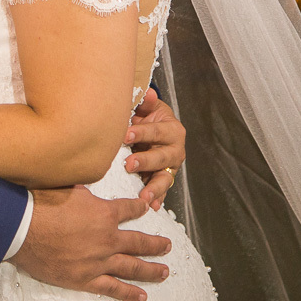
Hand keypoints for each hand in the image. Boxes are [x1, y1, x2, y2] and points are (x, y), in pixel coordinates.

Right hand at [10, 186, 169, 300]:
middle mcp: (107, 239)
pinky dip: (128, 293)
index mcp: (104, 213)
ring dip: (151, 269)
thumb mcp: (67, 186)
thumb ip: (83, 188)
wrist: (21, 228)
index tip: (146, 207)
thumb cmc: (40, 204)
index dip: (139, 207)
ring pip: (132, 267)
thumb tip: (86, 181)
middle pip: (139, 242)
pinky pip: (112, 288)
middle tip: (167, 246)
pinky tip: (141, 296)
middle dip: (156, 244)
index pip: (129, 209)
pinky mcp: (85, 279)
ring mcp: (98, 261)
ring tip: (163, 271)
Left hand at [122, 88, 185, 209]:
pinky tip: (151, 207)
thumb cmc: (147, 117)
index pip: (156, 131)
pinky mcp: (163, 179)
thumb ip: (146, 101)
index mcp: (172, 130)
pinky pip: (162, 192)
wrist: (151, 129)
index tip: (125, 134)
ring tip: (144, 196)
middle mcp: (175, 150)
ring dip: (154, 187)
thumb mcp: (148, 107)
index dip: (141, 132)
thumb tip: (148, 93)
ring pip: (165, 178)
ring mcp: (170, 167)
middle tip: (129, 164)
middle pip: (162, 157)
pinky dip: (157, 200)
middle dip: (145, 161)